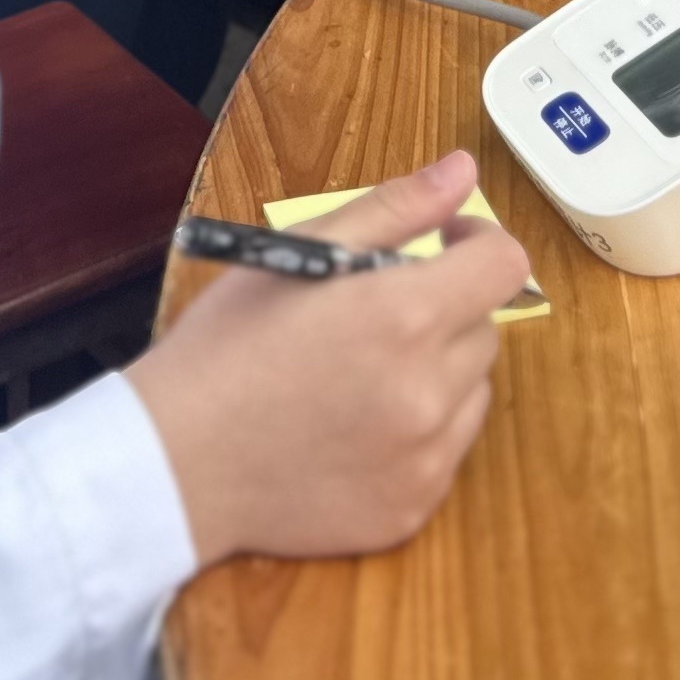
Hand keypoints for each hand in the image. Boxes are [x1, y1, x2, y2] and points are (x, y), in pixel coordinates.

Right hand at [127, 153, 524, 563]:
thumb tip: (462, 171)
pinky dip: (420, 434)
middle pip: (485, 329)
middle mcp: (430, 390)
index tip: (441, 246)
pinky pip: (446, 453)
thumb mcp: (298, 252)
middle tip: (374, 317)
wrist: (176, 463)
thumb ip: (393, 209)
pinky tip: (356, 430)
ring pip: (472, 393)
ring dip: (439, 373)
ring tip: (362, 377)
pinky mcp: (414, 507)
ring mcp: (426, 457)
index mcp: (404, 314)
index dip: (476, 242)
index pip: (504, 265)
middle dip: (445, 311)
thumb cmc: (226, 346)